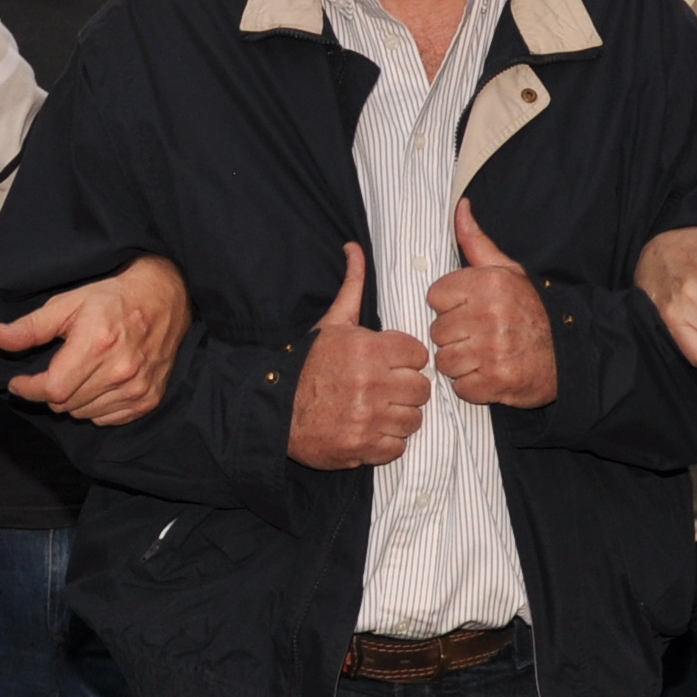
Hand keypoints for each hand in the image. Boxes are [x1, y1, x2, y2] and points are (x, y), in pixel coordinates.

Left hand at [0, 254, 190, 425]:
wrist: (164, 299)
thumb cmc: (111, 299)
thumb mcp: (66, 304)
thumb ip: (30, 327)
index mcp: (97, 344)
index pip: (52, 389)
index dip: (28, 388)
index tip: (18, 382)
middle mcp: (120, 371)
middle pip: (65, 404)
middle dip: (50, 391)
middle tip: (53, 370)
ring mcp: (137, 388)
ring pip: (84, 414)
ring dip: (73, 400)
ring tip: (77, 375)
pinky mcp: (148, 399)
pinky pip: (107, 419)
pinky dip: (96, 408)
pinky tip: (98, 385)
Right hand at [288, 244, 430, 469]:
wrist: (275, 413)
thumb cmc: (308, 366)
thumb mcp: (331, 324)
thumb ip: (352, 287)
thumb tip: (354, 249)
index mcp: (368, 349)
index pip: (418, 355)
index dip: (405, 360)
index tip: (389, 365)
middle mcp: (371, 383)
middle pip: (421, 388)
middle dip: (405, 389)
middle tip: (384, 389)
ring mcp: (369, 418)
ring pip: (414, 418)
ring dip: (399, 417)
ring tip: (377, 410)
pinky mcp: (365, 447)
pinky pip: (399, 446)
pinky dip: (387, 442)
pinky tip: (369, 429)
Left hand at [426, 203, 557, 407]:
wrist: (573, 352)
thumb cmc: (534, 310)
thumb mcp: (508, 270)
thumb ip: (476, 242)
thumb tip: (461, 207)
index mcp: (488, 284)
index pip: (435, 296)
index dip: (450, 306)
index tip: (469, 311)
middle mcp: (488, 315)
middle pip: (438, 331)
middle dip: (455, 336)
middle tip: (480, 336)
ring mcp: (492, 351)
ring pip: (446, 361)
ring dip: (462, 363)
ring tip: (485, 355)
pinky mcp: (496, 381)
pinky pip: (461, 387)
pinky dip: (473, 386)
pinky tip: (491, 374)